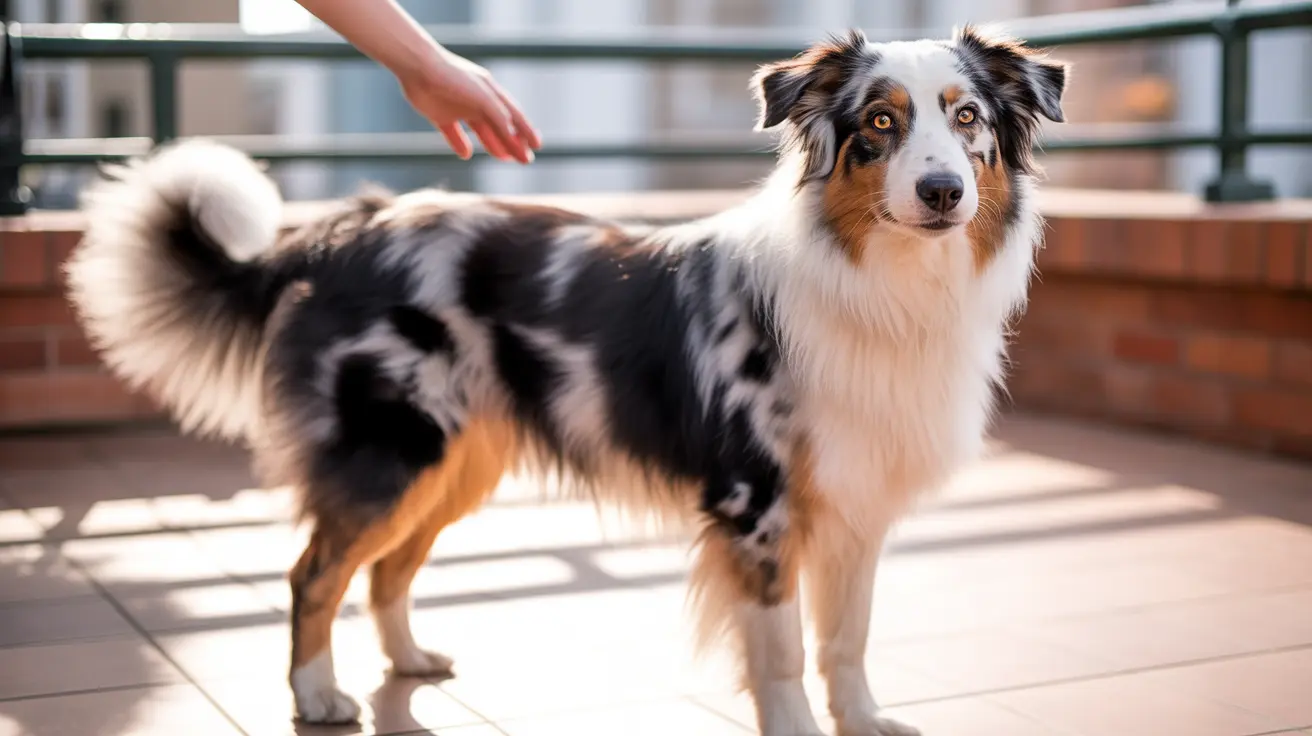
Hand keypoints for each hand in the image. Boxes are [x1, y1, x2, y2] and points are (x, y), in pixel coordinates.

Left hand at [400, 50, 541, 164]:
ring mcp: (458, 107)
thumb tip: (514, 138)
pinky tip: (466, 154)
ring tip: (505, 158)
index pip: (513, 115)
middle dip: (513, 142)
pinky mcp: (439, 114)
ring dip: (493, 144)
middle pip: (499, 125)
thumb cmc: (454, 79)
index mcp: (490, 92)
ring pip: (481, 130)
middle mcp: (476, 100)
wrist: (418, 67)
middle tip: (525, 160)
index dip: (526, 131)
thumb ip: (500, 118)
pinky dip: (460, 144)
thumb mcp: (483, 99)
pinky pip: (453, 132)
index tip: (537, 146)